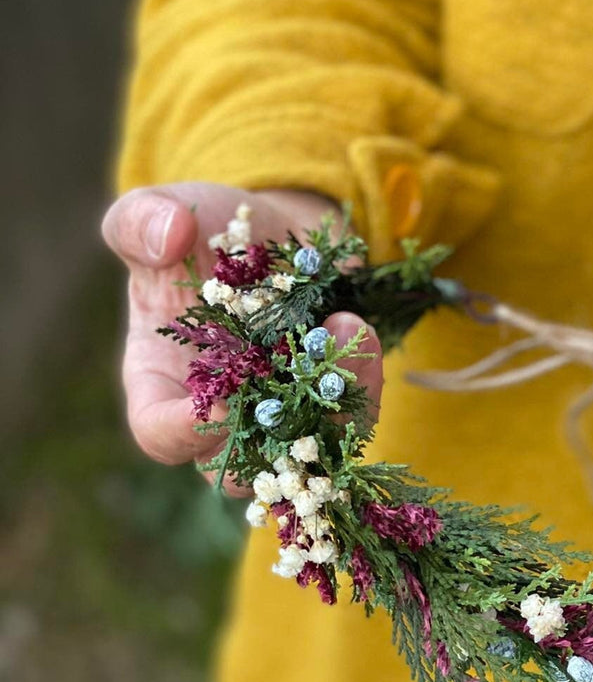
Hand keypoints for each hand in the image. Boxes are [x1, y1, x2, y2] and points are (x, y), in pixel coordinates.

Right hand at [101, 182, 381, 493]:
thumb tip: (167, 234)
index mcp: (161, 381)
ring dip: (333, 408)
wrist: (275, 228)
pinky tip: (361, 333)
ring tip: (347, 330)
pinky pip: (348, 424)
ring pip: (305, 455)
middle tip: (296, 381)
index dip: (181, 433)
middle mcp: (219, 412)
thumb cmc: (206, 229)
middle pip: (237, 470)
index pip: (158, 433)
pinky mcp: (326, 403)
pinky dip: (362, 388)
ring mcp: (276, 415)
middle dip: (273, 440)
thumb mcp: (165, 211)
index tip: (217, 402)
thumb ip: (141, 223)